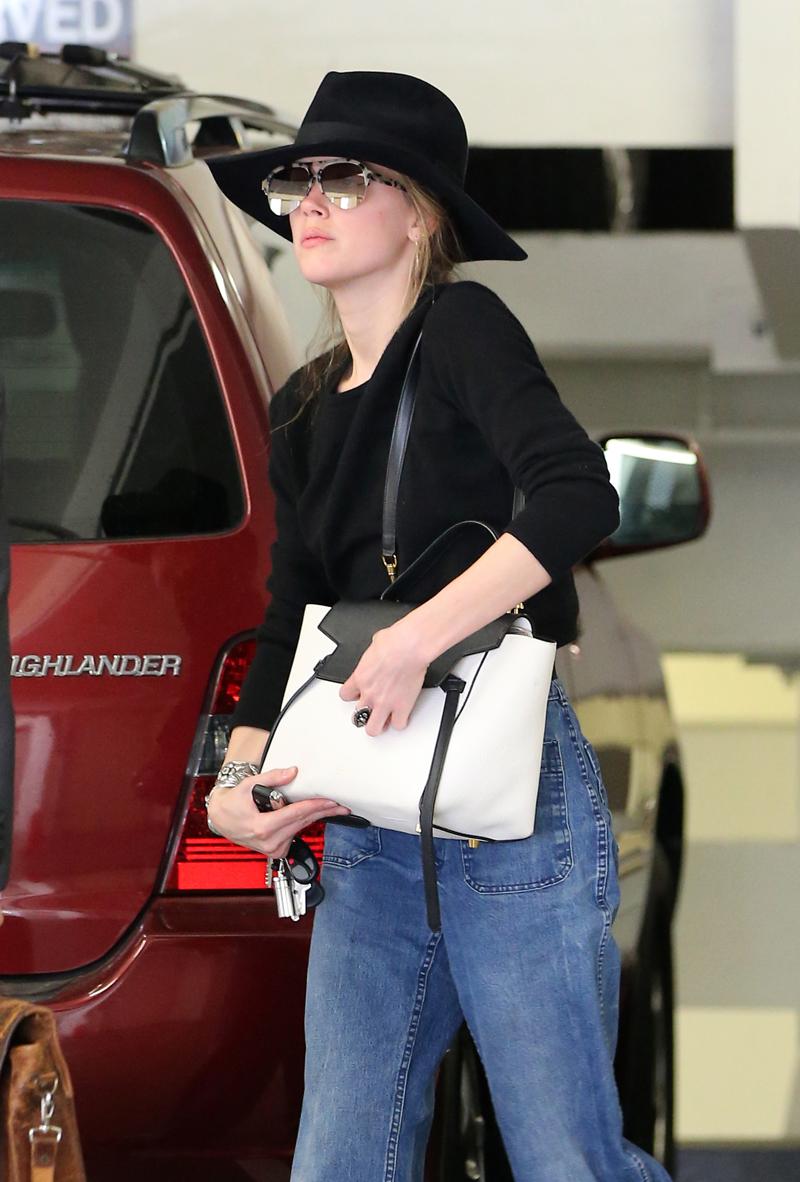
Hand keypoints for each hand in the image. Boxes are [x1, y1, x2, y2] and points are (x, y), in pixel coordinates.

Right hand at [207, 766, 348, 858]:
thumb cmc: (233, 803)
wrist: (221, 819)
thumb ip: (273, 778)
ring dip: (313, 817)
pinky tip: (307, 815)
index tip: (331, 802)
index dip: (316, 806)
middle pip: (303, 823)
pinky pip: (295, 834)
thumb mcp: (249, 785)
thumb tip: (293, 773)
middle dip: (323, 812)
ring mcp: (272, 849)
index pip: (296, 814)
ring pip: (300, 829)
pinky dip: (301, 823)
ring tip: (328, 807)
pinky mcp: (275, 851)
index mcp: (262, 827)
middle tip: (341, 806)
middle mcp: (269, 842)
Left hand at [339, 619, 427, 736]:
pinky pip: (398, 725)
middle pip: (357, 717)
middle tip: (371, 711)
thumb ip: (374, 654)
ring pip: (374, 729)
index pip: (345, 695)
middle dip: (364, 715)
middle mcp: (369, 694)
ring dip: (378, 725)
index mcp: (360, 678)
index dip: (352, 696)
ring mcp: (385, 703)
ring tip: (383, 721)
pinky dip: (401, 722)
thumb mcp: (375, 643)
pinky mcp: (402, 707)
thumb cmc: (394, 642)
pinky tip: (402, 717)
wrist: (409, 647)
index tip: (359, 694)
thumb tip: (379, 646)